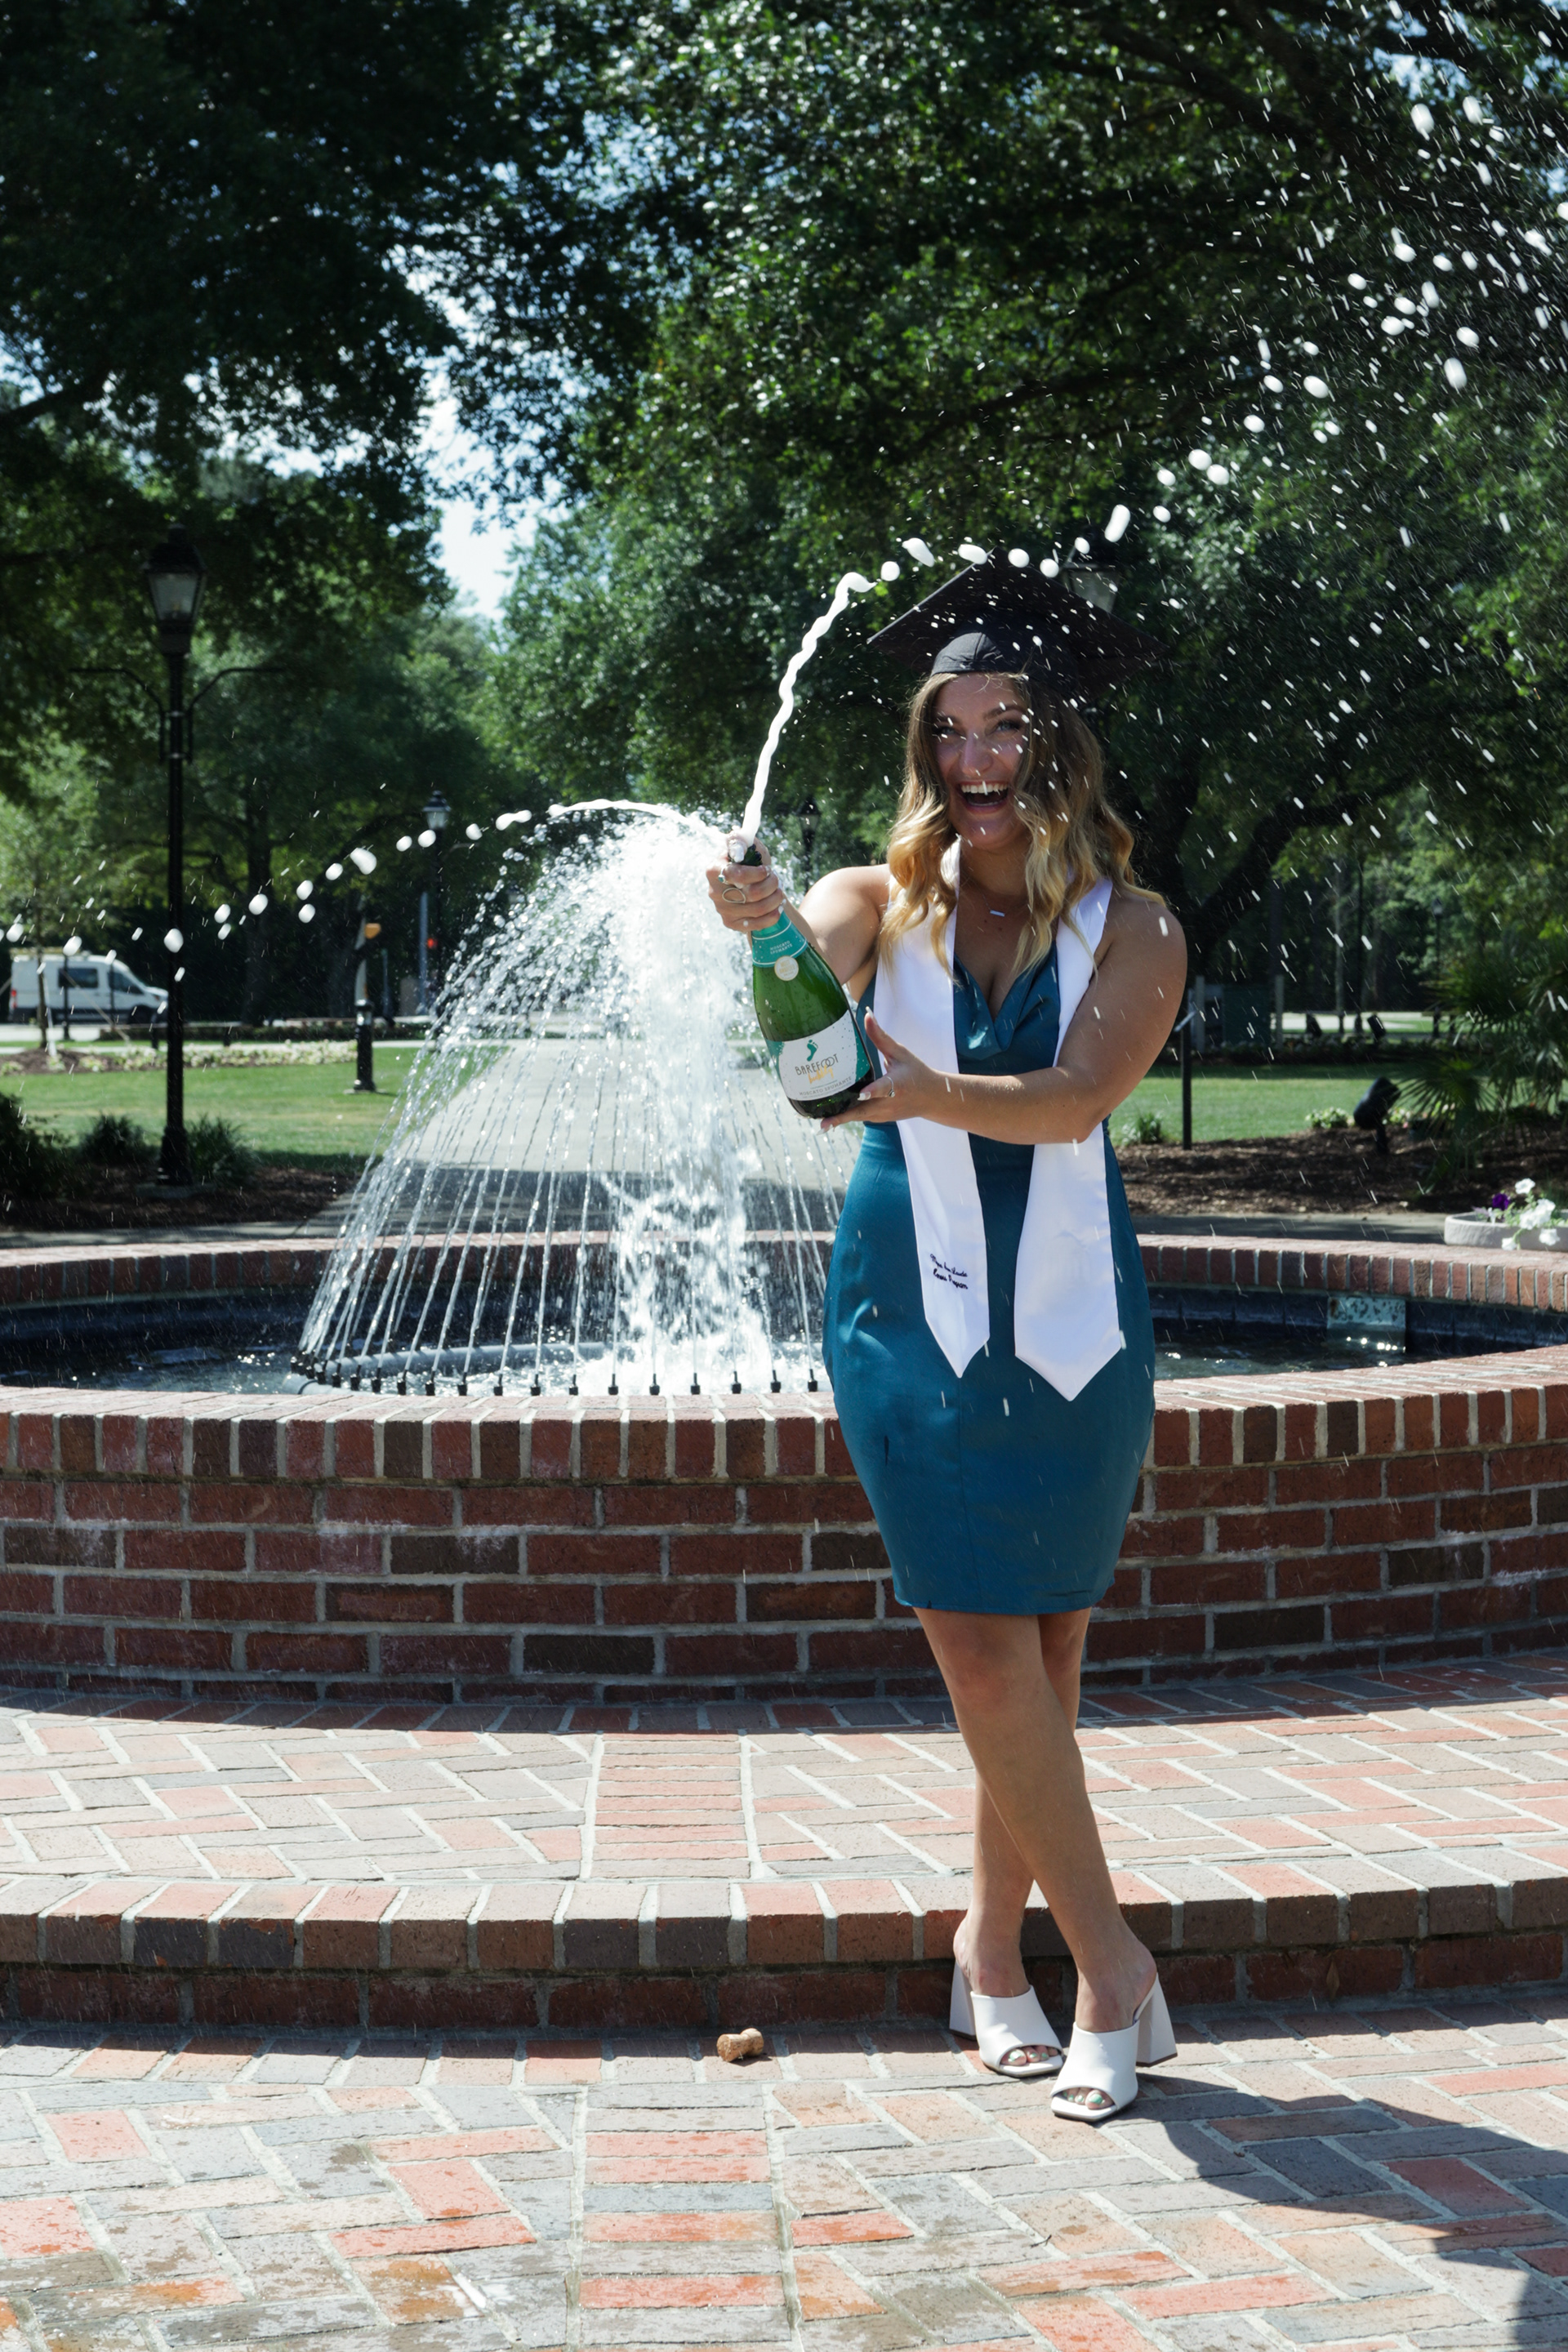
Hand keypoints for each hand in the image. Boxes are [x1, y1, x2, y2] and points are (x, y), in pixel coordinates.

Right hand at [705, 839, 782, 932]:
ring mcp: (722, 909)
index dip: (757, 874)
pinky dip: (772, 916)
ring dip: (775, 899)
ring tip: (779, 891)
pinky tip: (777, 907)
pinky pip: (756, 925)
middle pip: (752, 894)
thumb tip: (738, 853)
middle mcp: (714, 892)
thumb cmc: (749, 860)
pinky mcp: (731, 923)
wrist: (750, 881)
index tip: (766, 870)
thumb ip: (740, 840)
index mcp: (714, 870)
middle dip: (772, 885)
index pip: (736, 875)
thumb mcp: (745, 844)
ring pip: (758, 909)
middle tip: (776, 879)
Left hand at [821, 1011, 936, 1126]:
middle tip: (822, 1123)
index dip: (872, 1091)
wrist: (932, 1097)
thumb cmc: (915, 1072)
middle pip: (864, 1111)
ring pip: (860, 1117)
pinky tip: (829, 1117)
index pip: (884, 1088)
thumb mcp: (900, 1053)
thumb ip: (881, 1037)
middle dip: (843, 1116)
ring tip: (821, 1123)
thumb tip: (867, 1015)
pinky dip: (847, 1117)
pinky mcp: (880, 1119)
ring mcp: (884, 1114)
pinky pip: (861, 1117)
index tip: (861, 1093)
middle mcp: (890, 1103)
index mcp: (897, 1084)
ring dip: (841, 1119)